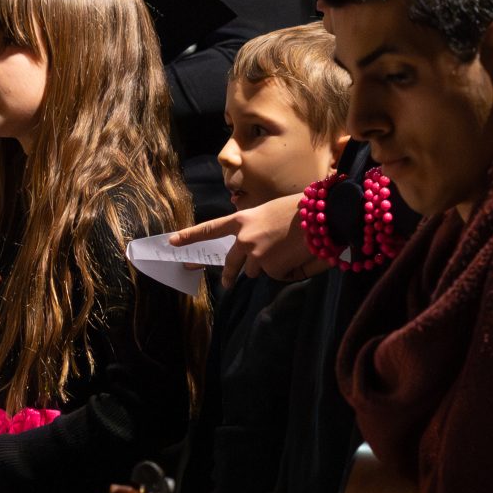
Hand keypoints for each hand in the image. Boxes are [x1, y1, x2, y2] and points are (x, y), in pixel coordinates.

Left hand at [168, 194, 322, 287]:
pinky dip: (283, 269)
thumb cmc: (296, 209)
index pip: (209, 229)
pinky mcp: (271, 268)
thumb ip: (255, 228)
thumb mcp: (268, 212)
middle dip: (228, 275)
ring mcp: (256, 256)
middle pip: (230, 263)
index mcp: (242, 221)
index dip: (189, 236)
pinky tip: (293, 256)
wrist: (319, 216)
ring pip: (255, 270)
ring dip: (266, 265)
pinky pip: (273, 274)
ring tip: (284, 251)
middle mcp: (244, 240)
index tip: (172, 242)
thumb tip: (253, 248)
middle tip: (227, 282)